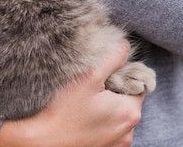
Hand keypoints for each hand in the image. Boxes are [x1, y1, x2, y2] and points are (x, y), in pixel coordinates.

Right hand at [0, 42, 144, 146]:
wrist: (42, 141)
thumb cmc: (64, 111)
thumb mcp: (89, 77)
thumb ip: (112, 58)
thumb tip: (125, 46)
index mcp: (130, 112)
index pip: (140, 86)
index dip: (126, 76)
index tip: (108, 74)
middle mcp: (128, 132)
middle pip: (129, 101)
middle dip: (116, 92)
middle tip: (95, 86)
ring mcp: (117, 144)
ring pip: (119, 116)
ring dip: (109, 108)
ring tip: (88, 102)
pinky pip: (110, 130)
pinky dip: (102, 122)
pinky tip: (85, 117)